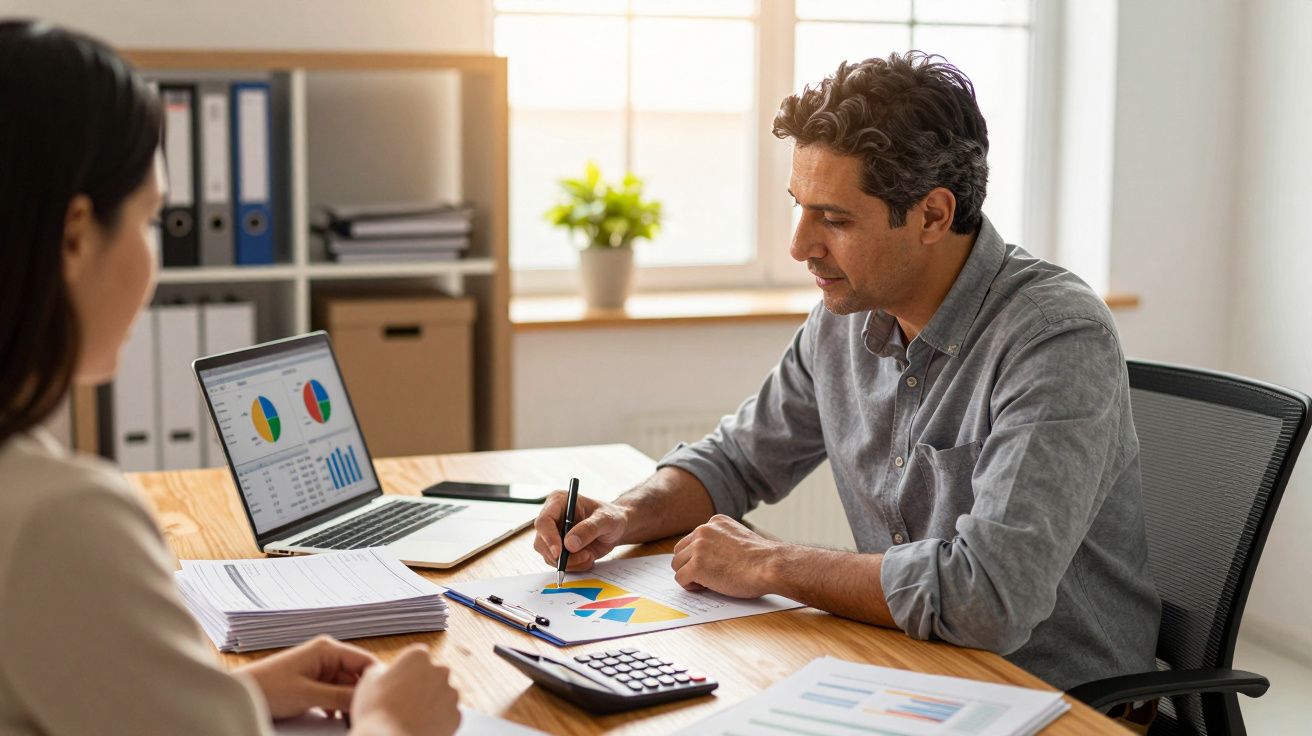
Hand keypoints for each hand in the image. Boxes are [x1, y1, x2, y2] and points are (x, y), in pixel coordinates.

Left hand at [238, 635, 376, 718]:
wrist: (241, 694)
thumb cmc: (268, 688)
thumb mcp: (308, 695)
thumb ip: (339, 697)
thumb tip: (366, 701)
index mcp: (328, 648)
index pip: (365, 661)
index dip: (376, 680)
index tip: (382, 700)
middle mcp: (326, 655)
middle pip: (357, 676)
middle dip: (361, 695)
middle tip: (366, 714)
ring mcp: (319, 668)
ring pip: (346, 686)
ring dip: (349, 702)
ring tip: (352, 719)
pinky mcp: (313, 681)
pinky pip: (335, 692)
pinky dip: (338, 705)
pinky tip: (337, 719)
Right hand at [350, 644, 460, 735]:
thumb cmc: (376, 711)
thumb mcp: (369, 680)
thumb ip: (383, 668)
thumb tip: (387, 671)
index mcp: (418, 656)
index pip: (418, 657)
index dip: (408, 670)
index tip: (400, 682)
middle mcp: (440, 670)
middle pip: (434, 674)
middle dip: (423, 684)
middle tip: (405, 701)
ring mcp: (451, 693)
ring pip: (443, 694)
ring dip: (432, 702)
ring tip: (412, 716)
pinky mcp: (456, 715)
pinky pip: (448, 714)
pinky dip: (438, 719)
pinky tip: (421, 725)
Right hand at [532, 491, 628, 571]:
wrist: (616, 528)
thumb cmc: (611, 517)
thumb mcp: (605, 520)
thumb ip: (588, 529)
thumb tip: (569, 544)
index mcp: (558, 502)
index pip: (543, 521)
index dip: (548, 538)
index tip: (559, 552)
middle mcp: (552, 518)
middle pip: (541, 542)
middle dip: (561, 556)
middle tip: (585, 557)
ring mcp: (553, 535)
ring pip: (549, 556)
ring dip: (570, 562)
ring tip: (590, 556)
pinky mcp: (558, 549)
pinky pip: (559, 564)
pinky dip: (574, 566)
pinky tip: (588, 558)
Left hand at [671, 514, 786, 597]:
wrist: (769, 566)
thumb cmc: (762, 559)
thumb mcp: (740, 538)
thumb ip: (723, 541)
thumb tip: (711, 557)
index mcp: (716, 522)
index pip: (694, 538)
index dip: (700, 555)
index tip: (712, 565)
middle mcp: (704, 530)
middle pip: (681, 550)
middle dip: (689, 564)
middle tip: (706, 576)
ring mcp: (698, 547)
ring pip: (677, 564)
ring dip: (689, 575)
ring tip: (706, 583)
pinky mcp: (696, 566)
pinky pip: (680, 578)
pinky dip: (690, 586)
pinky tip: (705, 588)